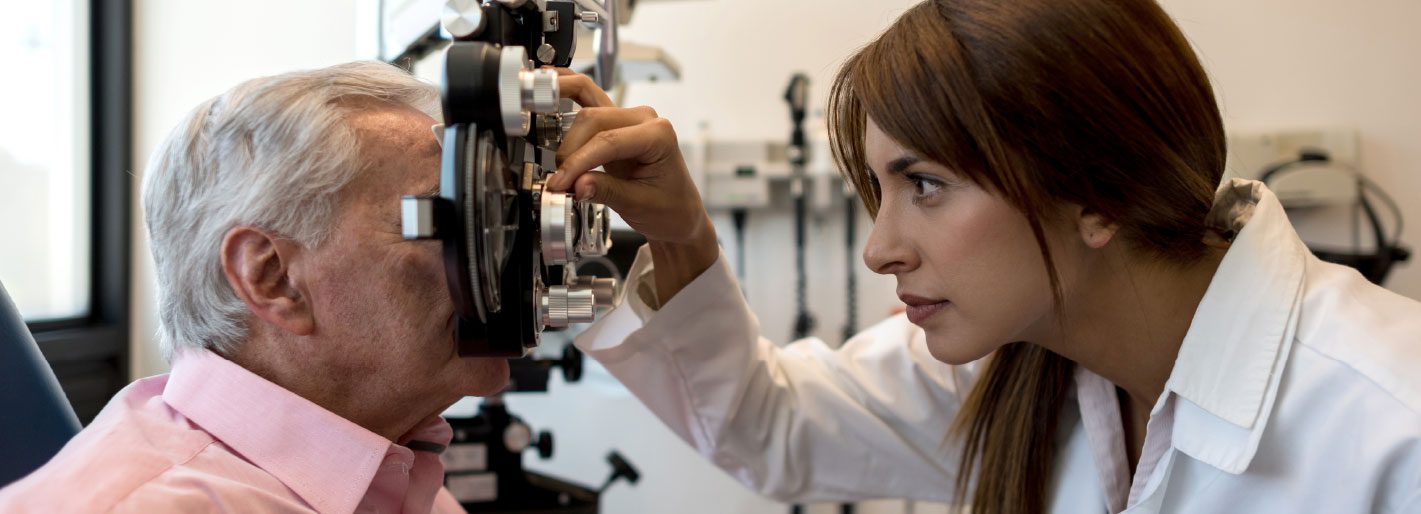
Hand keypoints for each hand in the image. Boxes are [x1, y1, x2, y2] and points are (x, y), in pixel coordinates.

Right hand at [548, 72, 717, 302]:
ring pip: (586, 110)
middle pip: (592, 120)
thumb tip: (575, 184)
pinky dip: (568, 94)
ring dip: (565, 135)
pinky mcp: (615, 122)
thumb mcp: (638, 205)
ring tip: (554, 161)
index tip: (560, 183)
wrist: (679, 214)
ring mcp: (628, 116)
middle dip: (570, 151)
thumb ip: (605, 191)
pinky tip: (550, 86)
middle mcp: (644, 118)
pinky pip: (587, 99)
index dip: (579, 162)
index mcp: (658, 134)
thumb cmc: (669, 208)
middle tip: (558, 182)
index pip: (608, 140)